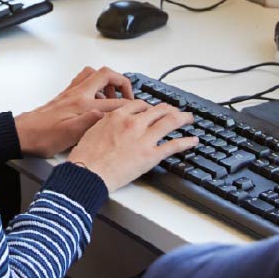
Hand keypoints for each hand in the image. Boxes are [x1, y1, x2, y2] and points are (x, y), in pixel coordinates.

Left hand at [14, 66, 136, 156]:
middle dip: (122, 81)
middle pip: (105, 74)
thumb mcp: (68, 136)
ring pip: (93, 74)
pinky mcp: (65, 96)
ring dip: (108, 81)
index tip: (142, 111)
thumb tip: (106, 113)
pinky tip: (96, 100)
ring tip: (114, 96)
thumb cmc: (42, 137)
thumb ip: (89, 122)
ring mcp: (70, 93)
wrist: (21, 134)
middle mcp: (76, 94)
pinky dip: (95, 85)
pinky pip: (84, 81)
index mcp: (81, 105)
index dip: (131, 105)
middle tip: (129, 95)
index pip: (114, 100)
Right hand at [66, 101, 198, 191]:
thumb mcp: (92, 131)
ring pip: (170, 122)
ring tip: (188, 119)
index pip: (139, 104)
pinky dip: (186, 142)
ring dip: (183, 119)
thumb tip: (110, 122)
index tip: (153, 109)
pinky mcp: (151, 155)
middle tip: (175, 111)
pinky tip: (192, 140)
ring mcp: (144, 138)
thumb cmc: (86, 156)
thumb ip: (106, 123)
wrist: (87, 173)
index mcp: (117, 116)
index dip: (149, 106)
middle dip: (170, 109)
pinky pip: (174, 145)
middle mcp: (133, 123)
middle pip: (158, 110)